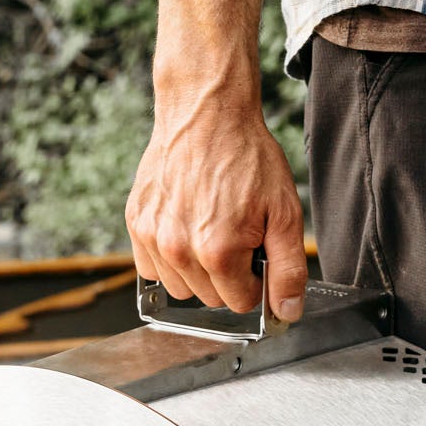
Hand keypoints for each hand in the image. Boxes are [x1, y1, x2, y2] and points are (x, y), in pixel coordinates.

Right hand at [126, 96, 307, 319]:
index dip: (254, 280)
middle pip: (211, 298)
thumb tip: (287, 312)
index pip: (241, 302)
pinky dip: (170, 258)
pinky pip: (152, 268)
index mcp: (218, 252)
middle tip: (237, 233)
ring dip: (198, 270)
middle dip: (229, 275)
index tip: (256, 251)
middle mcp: (178, 249)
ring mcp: (152, 237)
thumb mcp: (284, 214)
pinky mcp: (137, 223)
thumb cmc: (247, 157)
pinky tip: (186, 228)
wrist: (206, 114)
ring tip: (210, 228)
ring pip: (180, 287)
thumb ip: (288, 269)